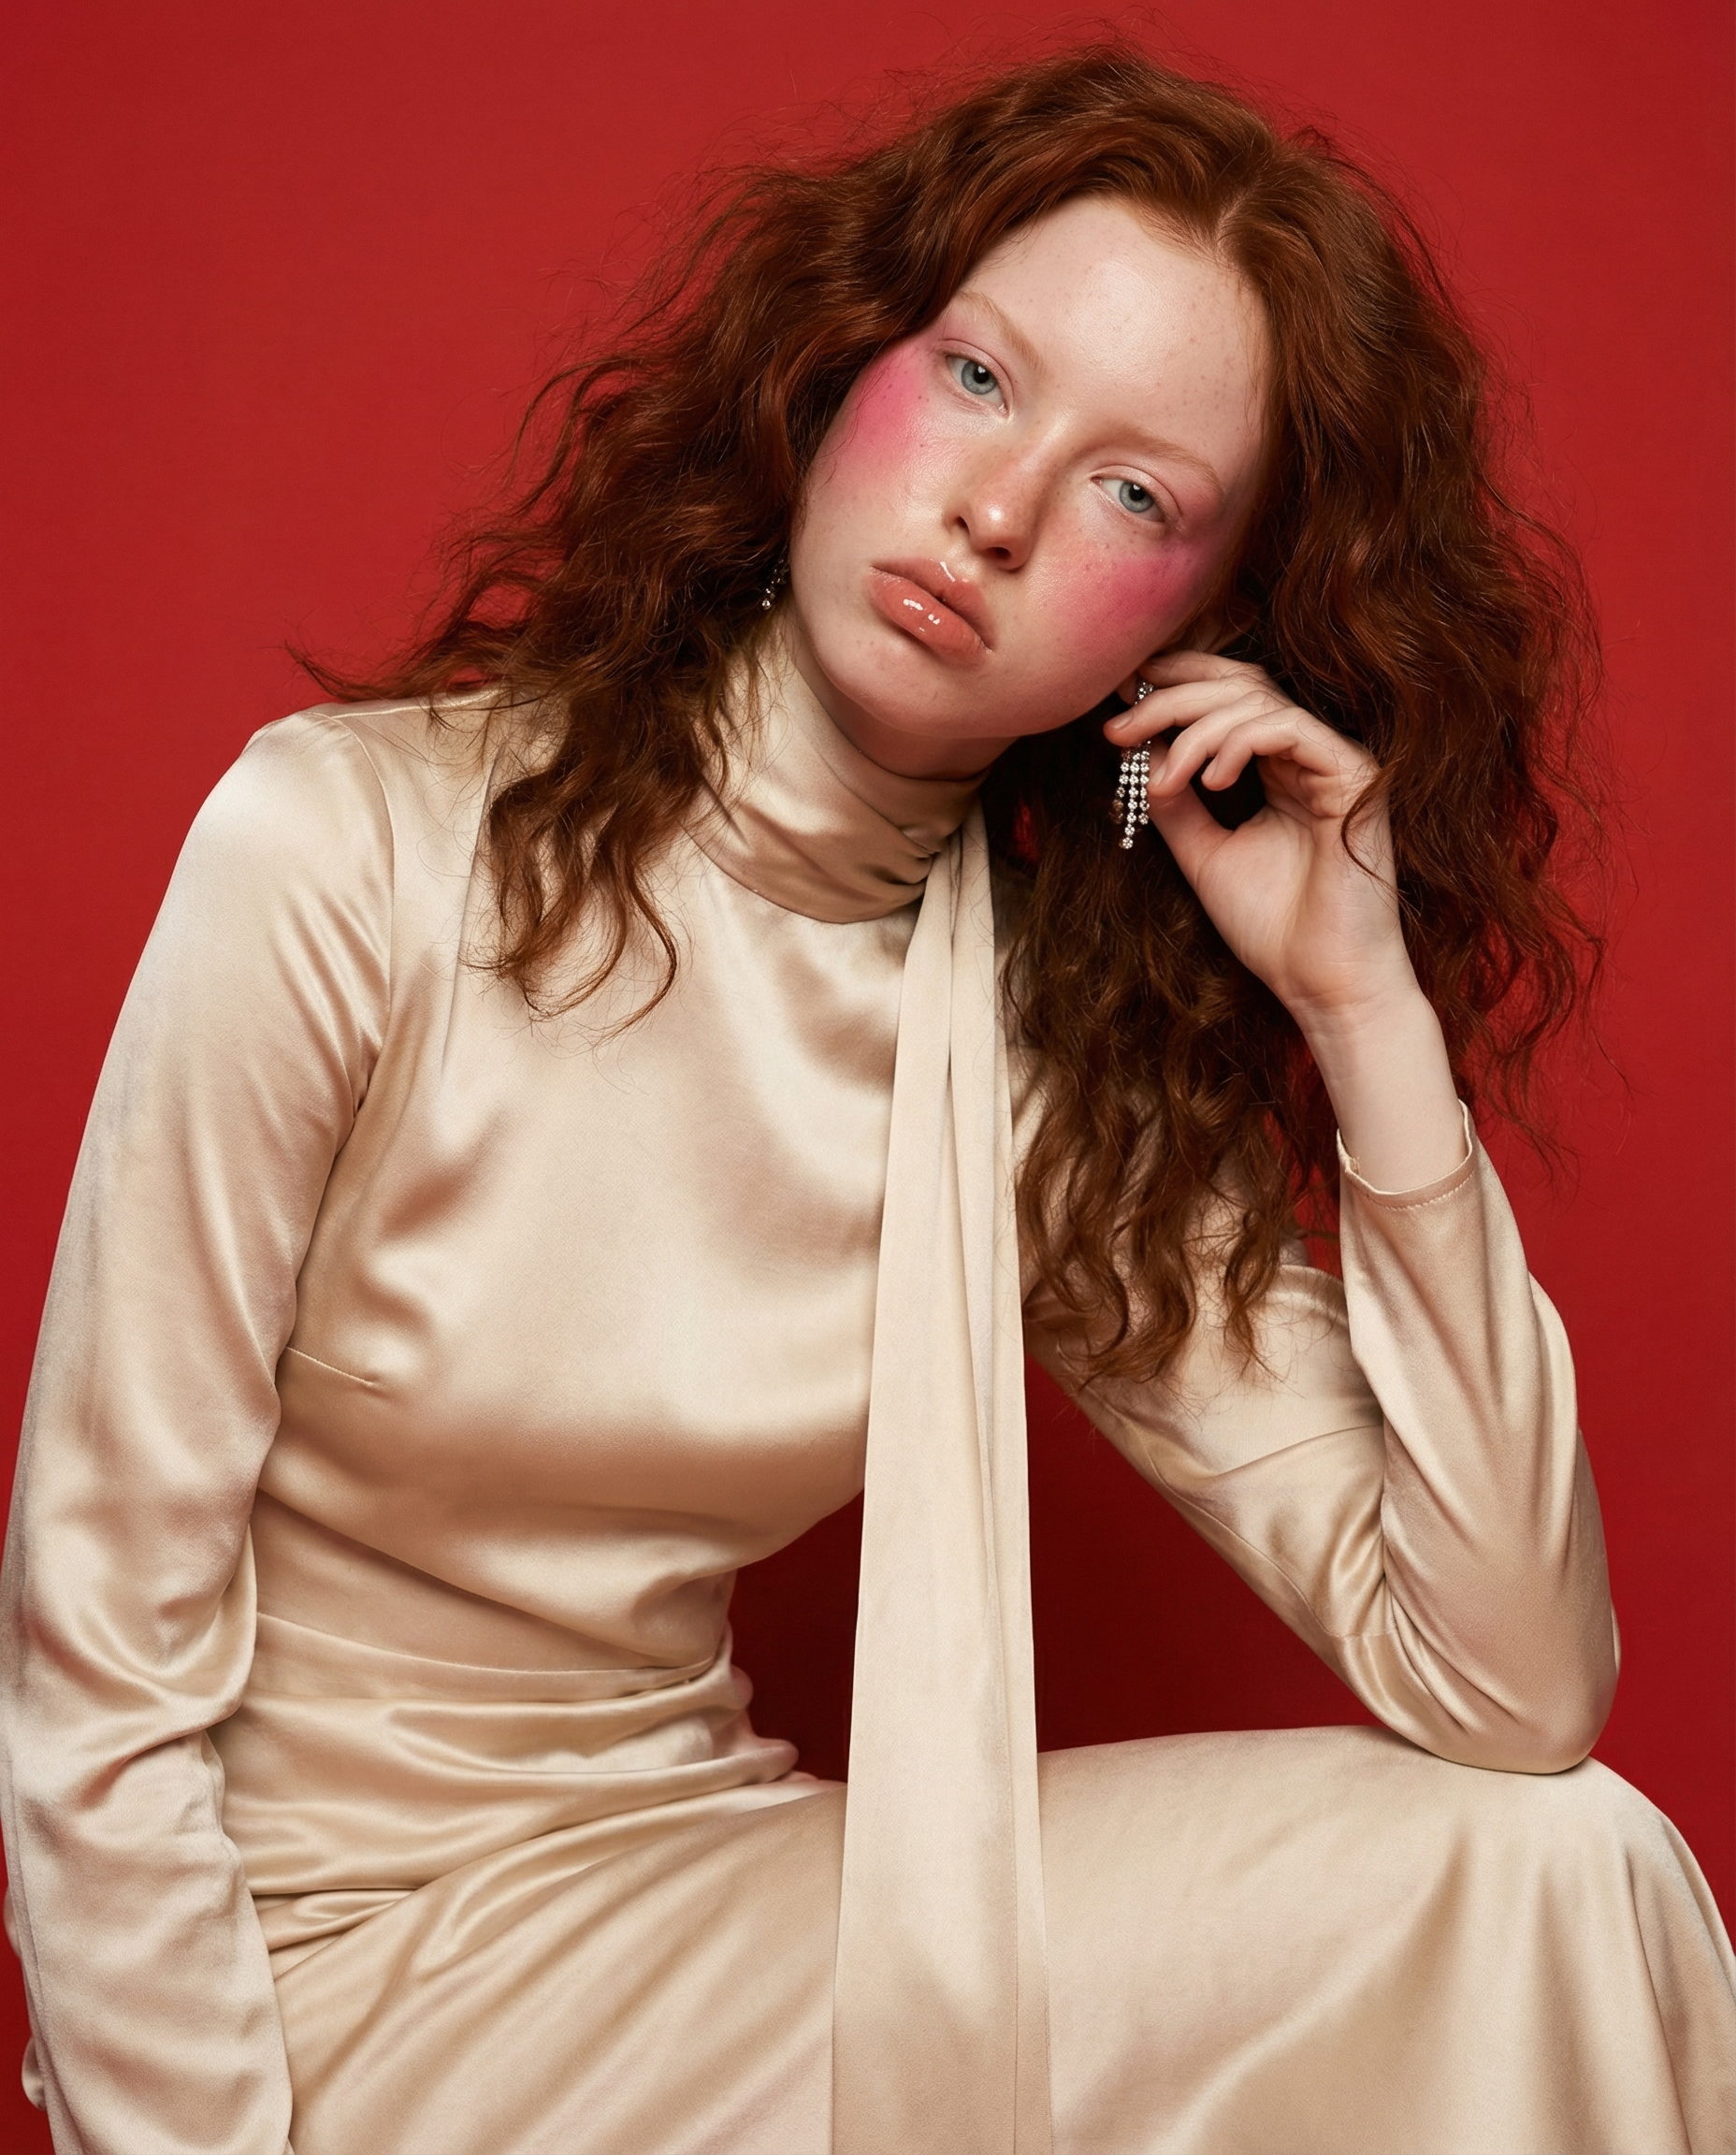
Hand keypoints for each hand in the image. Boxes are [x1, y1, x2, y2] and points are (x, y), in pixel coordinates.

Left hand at [1105, 648, 1468, 1188]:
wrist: (1322, 983)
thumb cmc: (1272, 928)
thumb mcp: (1201, 852)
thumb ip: (1174, 802)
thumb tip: (1136, 753)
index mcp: (1277, 767)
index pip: (1227, 697)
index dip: (1174, 682)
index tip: (1117, 694)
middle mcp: (1307, 755)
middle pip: (1239, 685)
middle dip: (1171, 697)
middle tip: (1118, 726)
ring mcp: (1333, 762)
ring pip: (1259, 701)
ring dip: (1194, 730)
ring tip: (1161, 780)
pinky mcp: (1354, 776)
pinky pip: (1288, 729)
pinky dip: (1239, 743)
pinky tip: (1210, 782)